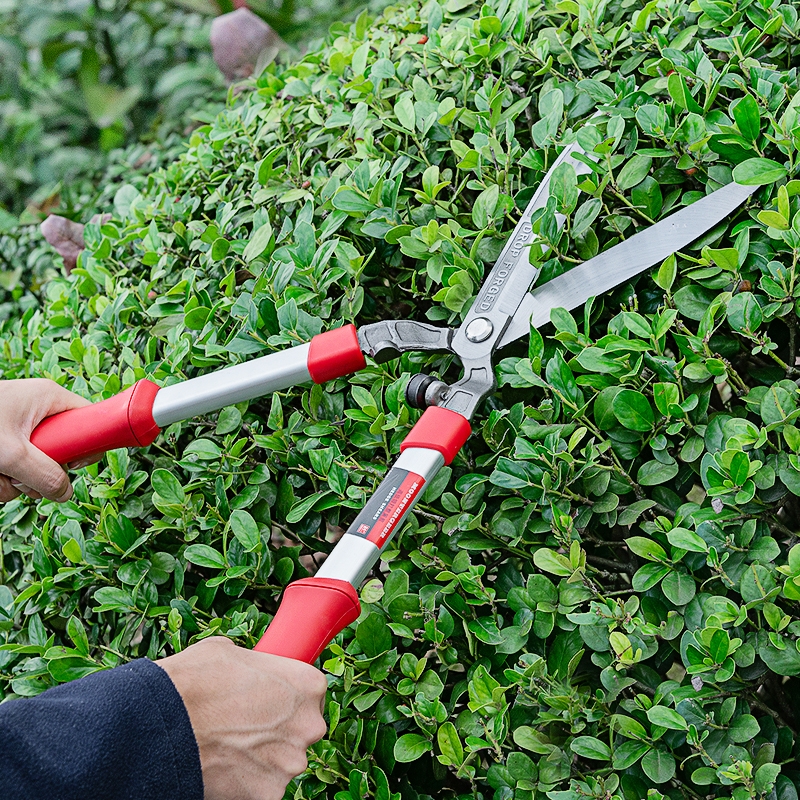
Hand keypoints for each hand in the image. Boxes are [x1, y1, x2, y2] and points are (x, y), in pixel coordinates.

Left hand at [0, 378, 91, 502]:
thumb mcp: (12, 454)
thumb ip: (44, 476)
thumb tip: (65, 493)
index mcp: (48, 398)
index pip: (89, 419)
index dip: (87, 444)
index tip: (75, 464)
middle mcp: (37, 411)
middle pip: (61, 450)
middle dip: (40, 473)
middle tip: (23, 475)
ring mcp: (19, 428)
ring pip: (35, 466)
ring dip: (16, 481)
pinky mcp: (4, 444)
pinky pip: (16, 469)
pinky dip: (2, 479)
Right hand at [157, 637, 327, 799]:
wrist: (163, 725)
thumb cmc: (196, 682)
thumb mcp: (232, 653)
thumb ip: (258, 666)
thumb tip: (253, 674)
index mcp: (307, 685)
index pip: (311, 693)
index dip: (288, 697)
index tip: (270, 700)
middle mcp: (308, 725)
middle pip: (301, 729)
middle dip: (279, 729)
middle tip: (246, 725)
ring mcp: (290, 763)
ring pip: (282, 761)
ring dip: (263, 757)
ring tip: (229, 746)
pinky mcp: (269, 795)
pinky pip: (263, 787)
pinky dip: (247, 781)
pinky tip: (224, 766)